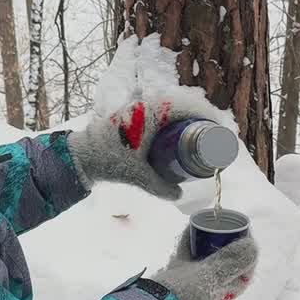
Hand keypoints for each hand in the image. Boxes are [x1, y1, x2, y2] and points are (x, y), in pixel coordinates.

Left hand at [67, 92, 212, 199]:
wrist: (81, 155)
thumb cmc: (109, 162)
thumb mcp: (138, 177)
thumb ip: (161, 188)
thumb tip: (180, 195)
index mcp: (151, 113)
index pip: (186, 106)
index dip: (206, 115)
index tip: (218, 127)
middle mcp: (146, 106)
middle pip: (181, 104)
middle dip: (199, 116)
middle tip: (213, 134)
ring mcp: (138, 108)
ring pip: (170, 106)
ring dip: (186, 115)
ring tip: (199, 134)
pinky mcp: (133, 115)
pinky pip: (160, 110)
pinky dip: (173, 116)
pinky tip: (178, 131)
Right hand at [151, 227, 257, 299]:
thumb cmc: (185, 293)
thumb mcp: (210, 277)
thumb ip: (230, 262)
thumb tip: (253, 247)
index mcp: (223, 293)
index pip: (243, 274)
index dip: (247, 255)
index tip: (246, 235)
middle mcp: (210, 288)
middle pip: (225, 264)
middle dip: (227, 244)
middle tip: (226, 226)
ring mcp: (192, 281)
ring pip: (205, 257)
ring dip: (209, 241)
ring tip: (210, 224)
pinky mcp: (176, 273)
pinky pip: (187, 253)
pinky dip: (190, 240)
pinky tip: (191, 226)